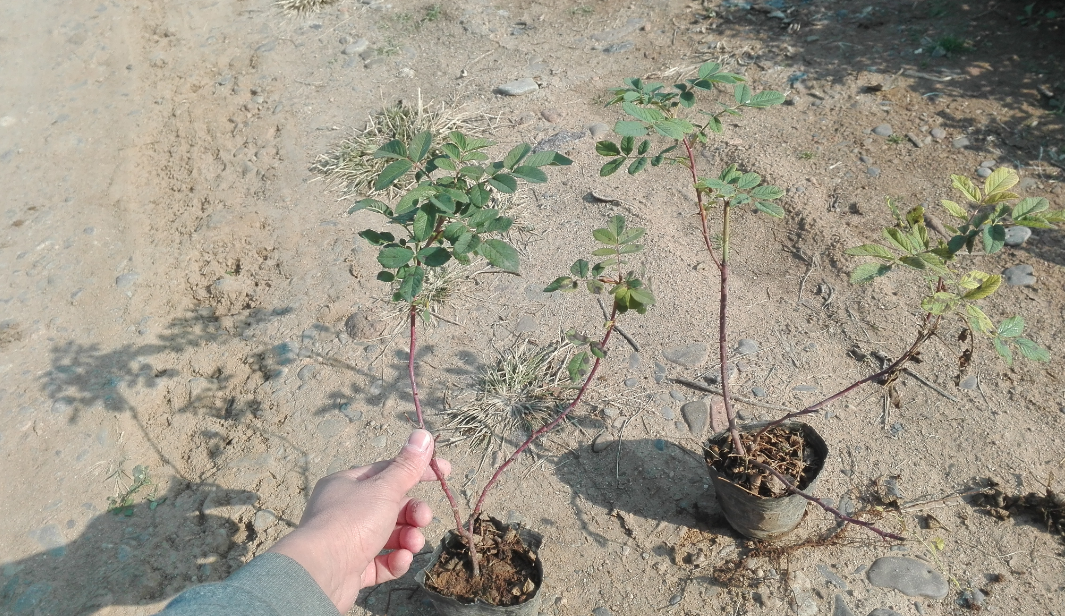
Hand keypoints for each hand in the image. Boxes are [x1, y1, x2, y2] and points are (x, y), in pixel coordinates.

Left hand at [268, 430, 449, 612]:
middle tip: (422, 519)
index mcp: (348, 484)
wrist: (321, 571)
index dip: (418, 470)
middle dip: (413, 513)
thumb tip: (423, 434)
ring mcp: (349, 541)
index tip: (446, 471)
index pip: (389, 470)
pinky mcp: (353, 569)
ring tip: (412, 544)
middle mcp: (346, 510)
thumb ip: (407, 466)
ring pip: (389, 535)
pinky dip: (394, 560)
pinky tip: (400, 559)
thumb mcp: (384, 489)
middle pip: (391, 506)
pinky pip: (381, 561)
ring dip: (408, 538)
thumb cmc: (352, 521)